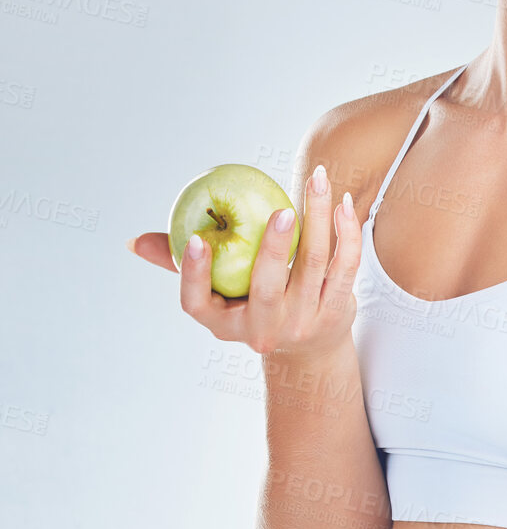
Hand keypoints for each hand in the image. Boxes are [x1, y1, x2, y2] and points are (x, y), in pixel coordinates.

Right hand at [126, 164, 362, 361]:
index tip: (196, 239)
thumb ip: (182, 264)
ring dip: (319, 218)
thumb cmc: (251, 306)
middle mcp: (264, 331)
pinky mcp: (337, 312)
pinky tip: (343, 202)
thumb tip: (136, 241)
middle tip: (281, 210)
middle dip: (273, 248)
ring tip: (319, 179)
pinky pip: (344, 266)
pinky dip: (346, 232)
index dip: (193, 274)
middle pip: (266, 288)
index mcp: (225, 324)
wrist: (308, 349)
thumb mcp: (218, 295)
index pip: (197, 303)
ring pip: (313, 266)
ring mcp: (303, 323)